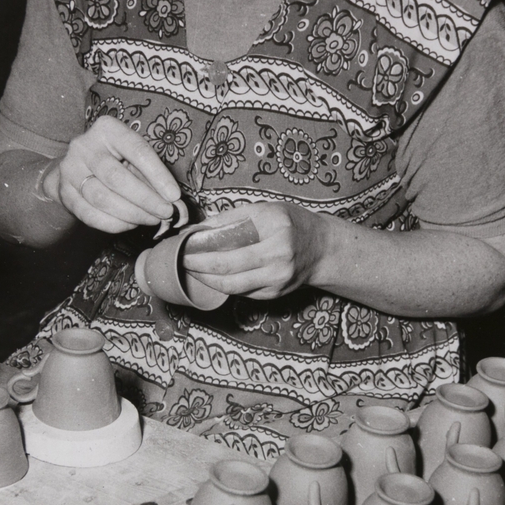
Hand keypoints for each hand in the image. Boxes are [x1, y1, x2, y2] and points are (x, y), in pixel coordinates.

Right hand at [44, 116, 180, 232]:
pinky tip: (130, 224)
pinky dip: (114, 223)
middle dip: (145, 199)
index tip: (174, 195)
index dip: (157, 175)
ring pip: (102, 198)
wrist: (75, 167)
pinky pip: (90, 214)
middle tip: (164, 212)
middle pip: (116, 177)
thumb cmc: (113, 159)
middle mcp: (84, 146)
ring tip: (151, 219)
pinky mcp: (64, 193)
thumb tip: (172, 200)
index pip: (136, 150)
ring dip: (131, 213)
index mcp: (107, 129)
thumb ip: (149, 174)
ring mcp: (70, 170)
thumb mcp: (130, 155)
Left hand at [182, 203, 328, 299]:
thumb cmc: (292, 224)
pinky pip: (241, 292)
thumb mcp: (267, 210)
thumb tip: (200, 227)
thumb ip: (234, 217)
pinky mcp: (274, 294)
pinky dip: (223, 285)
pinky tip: (211, 277)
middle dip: (198, 266)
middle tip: (181, 260)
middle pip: (227, 269)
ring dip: (206, 280)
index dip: (202, 248)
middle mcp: (279, 258)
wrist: (323, 249)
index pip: (230, 243)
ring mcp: (277, 280)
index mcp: (276, 231)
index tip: (184, 245)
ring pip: (231, 287)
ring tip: (191, 270)